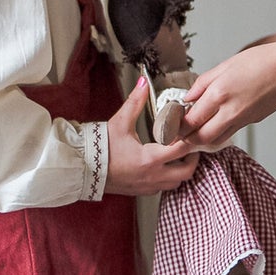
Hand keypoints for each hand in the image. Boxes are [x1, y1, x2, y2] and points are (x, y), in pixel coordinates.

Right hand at [104, 76, 201, 195]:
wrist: (82, 168)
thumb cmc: (100, 148)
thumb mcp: (120, 122)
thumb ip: (135, 102)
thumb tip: (143, 83)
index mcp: (150, 159)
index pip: (183, 149)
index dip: (191, 138)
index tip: (192, 130)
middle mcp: (153, 176)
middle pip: (187, 172)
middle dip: (193, 159)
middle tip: (190, 145)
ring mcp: (148, 186)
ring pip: (176, 183)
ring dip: (181, 170)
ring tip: (177, 155)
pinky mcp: (141, 191)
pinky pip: (163, 188)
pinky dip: (168, 178)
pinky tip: (163, 166)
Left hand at [182, 39, 275, 149]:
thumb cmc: (260, 61)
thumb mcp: (224, 66)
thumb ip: (202, 84)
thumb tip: (188, 97)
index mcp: (219, 94)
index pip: (191, 120)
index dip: (178, 126)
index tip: (171, 125)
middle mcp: (230, 111)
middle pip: (201, 137)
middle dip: (187, 139)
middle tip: (179, 134)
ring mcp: (242, 119)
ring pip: (216, 140)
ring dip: (202, 139)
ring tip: (195, 131)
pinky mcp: (252, 122)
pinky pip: (230, 133)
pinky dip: (219, 133)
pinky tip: (215, 124)